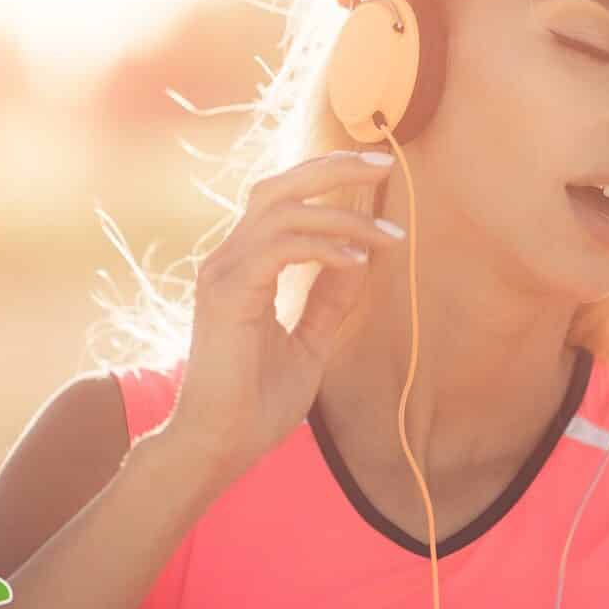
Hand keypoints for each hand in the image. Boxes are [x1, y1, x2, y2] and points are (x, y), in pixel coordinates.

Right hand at [162, 148, 407, 488]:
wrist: (221, 445)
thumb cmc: (258, 401)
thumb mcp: (310, 341)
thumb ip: (329, 299)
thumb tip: (360, 259)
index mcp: (244, 266)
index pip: (284, 200)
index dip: (329, 180)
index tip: (379, 178)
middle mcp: (228, 260)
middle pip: (278, 186)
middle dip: (333, 168)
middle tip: (384, 163)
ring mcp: (222, 273)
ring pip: (283, 211)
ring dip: (342, 217)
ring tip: (387, 237)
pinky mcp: (226, 295)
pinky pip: (279, 248)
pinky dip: (322, 248)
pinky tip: (356, 261)